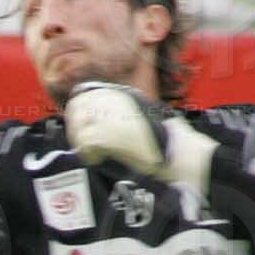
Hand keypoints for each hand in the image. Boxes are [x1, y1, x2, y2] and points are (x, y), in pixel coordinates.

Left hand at [64, 81, 216, 195]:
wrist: (179, 153)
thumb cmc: (169, 139)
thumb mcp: (148, 116)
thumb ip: (127, 113)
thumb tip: (105, 119)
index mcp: (126, 95)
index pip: (88, 94)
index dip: (78, 110)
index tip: (78, 124)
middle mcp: (118, 101)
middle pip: (79, 106)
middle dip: (75, 124)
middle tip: (80, 140)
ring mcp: (114, 117)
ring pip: (79, 124)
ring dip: (80, 140)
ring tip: (88, 151)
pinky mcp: (111, 136)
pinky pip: (85, 142)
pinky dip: (88, 153)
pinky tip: (96, 159)